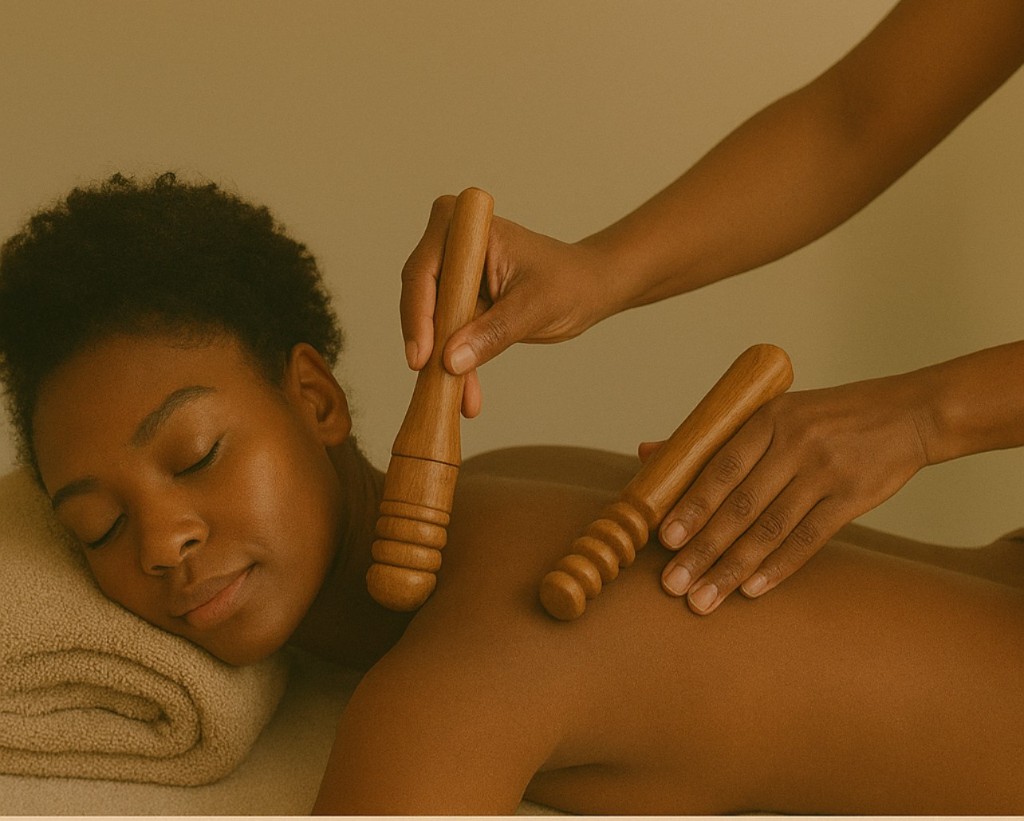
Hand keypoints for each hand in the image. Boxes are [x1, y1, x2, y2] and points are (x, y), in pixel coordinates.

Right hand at [401, 195, 612, 416]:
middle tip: (434, 384)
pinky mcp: (460, 301)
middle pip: (420, 300)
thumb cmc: (568, 283)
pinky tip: (467, 398)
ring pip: (431, 325)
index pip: (424, 273)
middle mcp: (450, 245)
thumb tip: (450, 361)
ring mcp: (453, 274)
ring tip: (458, 400)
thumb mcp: (532, 308)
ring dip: (443, 365)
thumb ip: (491, 333)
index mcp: (464, 227)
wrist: (588, 290)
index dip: (418, 317)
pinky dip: (457, 367)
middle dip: (429, 346)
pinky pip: (447, 337)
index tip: (421, 358)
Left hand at [645, 373, 930, 612]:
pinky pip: (809, 539)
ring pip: (769, 529)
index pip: (720, 469)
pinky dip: (778, 567)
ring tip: (703, 600)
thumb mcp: (774, 413)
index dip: (691, 506)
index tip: (664, 539)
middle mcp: (794, 443)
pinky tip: (752, 590)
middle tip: (673, 584)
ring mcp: (825, 471)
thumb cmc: (827, 417)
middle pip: (739, 505)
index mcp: (768, 419)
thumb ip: (714, 437)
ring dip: (732, 570)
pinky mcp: (853, 497)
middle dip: (702, 549)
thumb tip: (648, 453)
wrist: (909, 414)